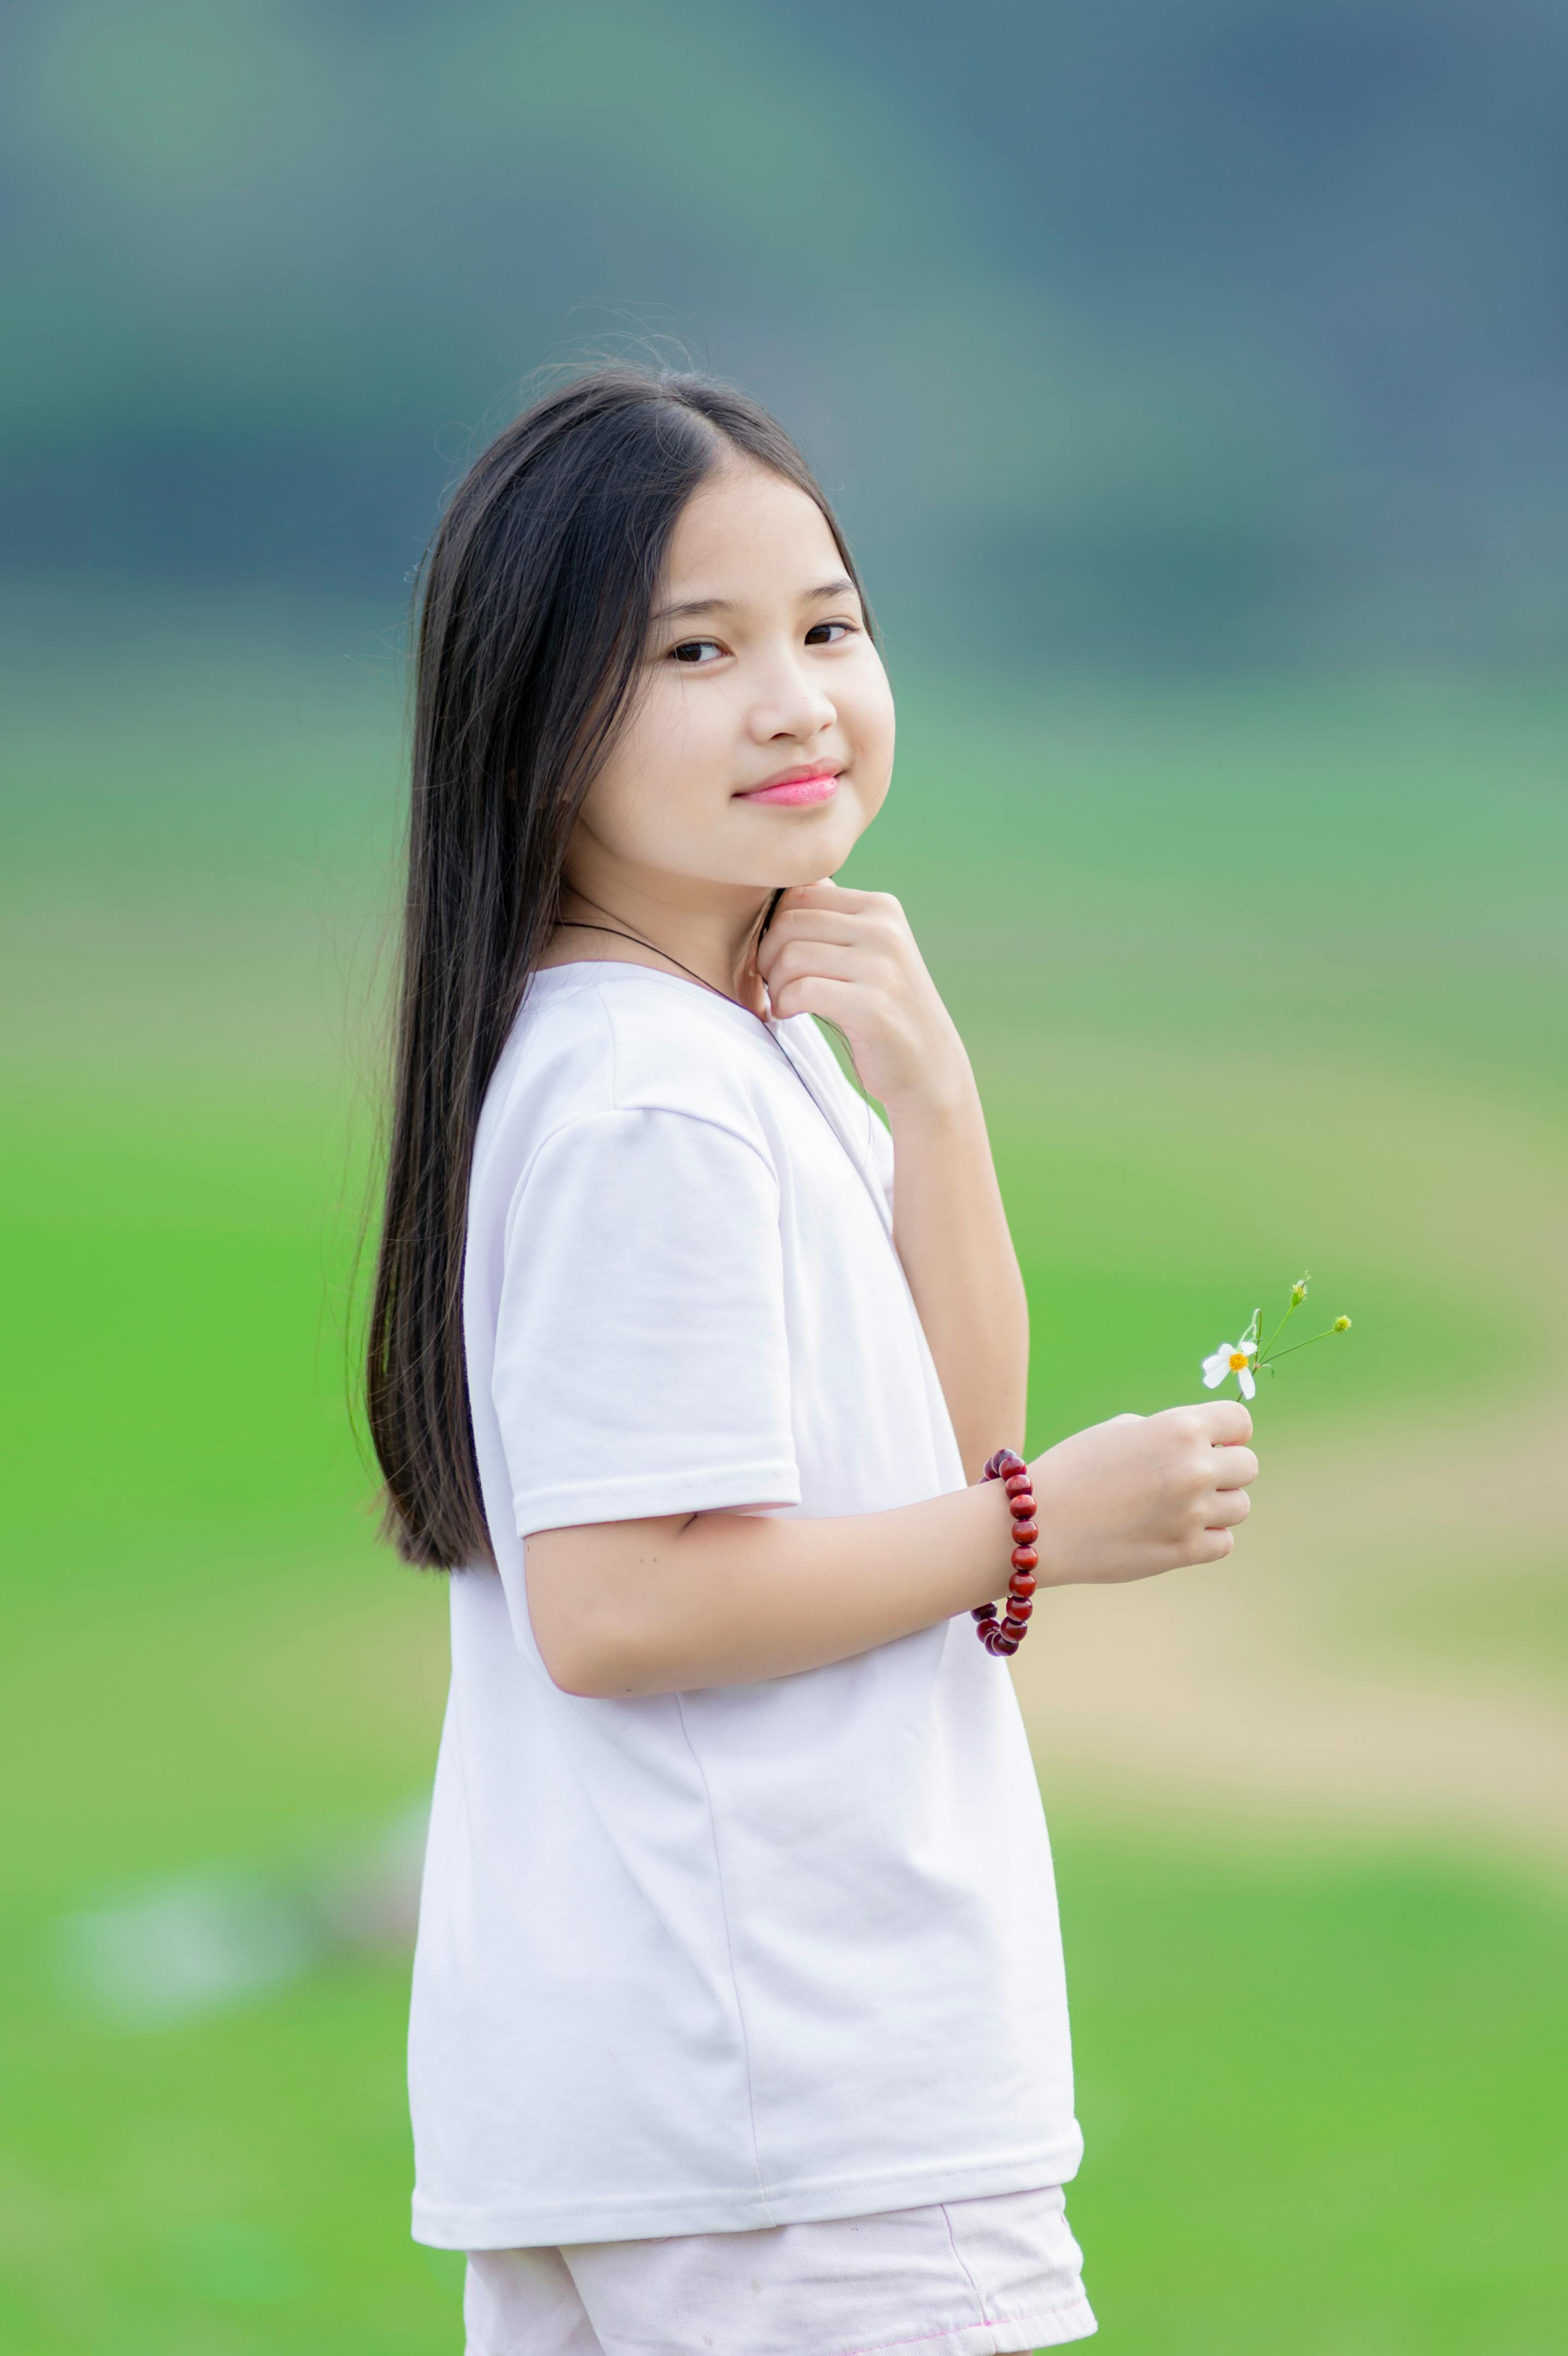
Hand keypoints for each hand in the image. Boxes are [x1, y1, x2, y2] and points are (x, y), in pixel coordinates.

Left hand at [753, 880, 969, 1113]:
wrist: (929, 1066)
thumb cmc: (883, 1008)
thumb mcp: (869, 951)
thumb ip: (833, 918)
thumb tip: (784, 884)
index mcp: (881, 908)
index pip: (800, 894)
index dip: (775, 927)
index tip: (779, 958)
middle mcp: (885, 930)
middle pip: (790, 923)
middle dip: (769, 956)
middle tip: (776, 984)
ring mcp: (882, 967)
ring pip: (791, 956)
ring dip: (775, 984)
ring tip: (785, 1000)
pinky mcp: (872, 1007)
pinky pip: (801, 990)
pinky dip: (784, 1005)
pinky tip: (790, 1014)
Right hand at [1029, 1402, 1257, 1585]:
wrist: (1039, 1523)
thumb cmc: (1073, 1468)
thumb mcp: (1120, 1431)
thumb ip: (1168, 1433)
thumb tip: (1203, 1444)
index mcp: (1178, 1429)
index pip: (1240, 1421)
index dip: (1228, 1432)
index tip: (1212, 1441)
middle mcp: (1194, 1468)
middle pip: (1248, 1466)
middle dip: (1226, 1469)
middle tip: (1192, 1477)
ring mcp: (1192, 1513)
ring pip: (1241, 1506)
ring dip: (1218, 1505)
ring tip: (1179, 1506)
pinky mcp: (1185, 1552)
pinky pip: (1224, 1542)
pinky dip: (1207, 1537)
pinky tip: (1175, 1530)